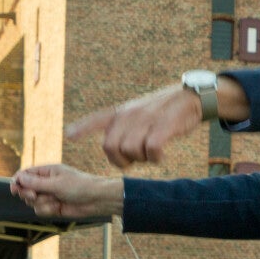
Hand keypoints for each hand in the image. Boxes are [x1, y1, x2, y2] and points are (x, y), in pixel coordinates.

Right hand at [10, 165, 124, 218]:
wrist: (96, 200)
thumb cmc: (79, 186)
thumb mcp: (56, 183)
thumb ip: (36, 182)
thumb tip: (19, 177)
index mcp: (47, 171)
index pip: (25, 174)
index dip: (17, 181)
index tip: (14, 188)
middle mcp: (46, 182)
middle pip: (25, 189)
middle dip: (28, 194)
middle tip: (34, 195)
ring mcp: (49, 195)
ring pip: (32, 202)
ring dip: (42, 203)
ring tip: (55, 200)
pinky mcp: (52, 207)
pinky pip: (40, 210)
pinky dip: (47, 210)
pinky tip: (58, 207)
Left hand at [69, 85, 203, 170]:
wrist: (190, 98)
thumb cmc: (164, 110)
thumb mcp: (138, 111)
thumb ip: (124, 126)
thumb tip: (114, 150)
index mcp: (122, 112)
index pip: (97, 119)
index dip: (82, 128)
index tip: (69, 136)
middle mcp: (129, 115)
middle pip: (110, 147)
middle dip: (120, 161)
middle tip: (134, 161)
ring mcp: (145, 120)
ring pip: (130, 151)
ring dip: (141, 159)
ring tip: (151, 154)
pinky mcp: (163, 126)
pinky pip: (151, 150)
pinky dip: (156, 158)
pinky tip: (161, 155)